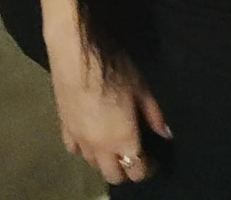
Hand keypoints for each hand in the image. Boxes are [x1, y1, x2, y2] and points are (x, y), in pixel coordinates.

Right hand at [44, 21, 172, 185]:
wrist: (77, 56)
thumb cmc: (114, 69)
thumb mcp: (142, 88)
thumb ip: (154, 115)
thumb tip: (166, 134)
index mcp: (122, 140)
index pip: (137, 169)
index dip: (148, 169)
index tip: (155, 161)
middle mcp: (100, 148)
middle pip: (114, 175)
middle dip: (128, 171)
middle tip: (137, 157)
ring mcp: (79, 140)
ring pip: (94, 165)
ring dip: (107, 162)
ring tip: (116, 148)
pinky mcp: (64, 129)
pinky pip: (74, 151)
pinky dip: (85, 151)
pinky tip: (92, 140)